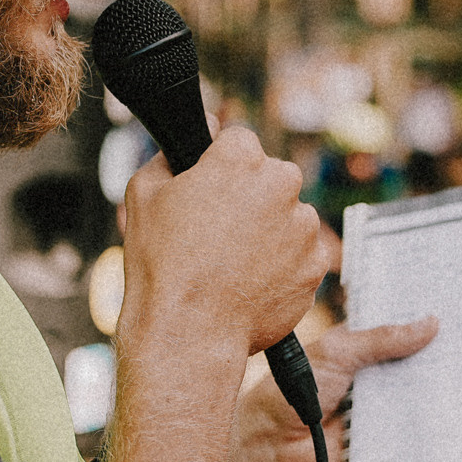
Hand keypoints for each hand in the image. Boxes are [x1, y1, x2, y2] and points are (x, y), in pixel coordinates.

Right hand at [116, 127, 334, 360]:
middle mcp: (281, 183)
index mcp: (240, 157)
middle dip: (252, 196)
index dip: (219, 168)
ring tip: (234, 263)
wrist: (188, 332)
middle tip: (219, 232)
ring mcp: (304, 225)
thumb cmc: (161, 264)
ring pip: (290, 216)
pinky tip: (252, 281)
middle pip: (271, 177)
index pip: (238, 144)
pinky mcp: (317, 263)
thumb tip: (202, 128)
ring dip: (271, 231)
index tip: (208, 193)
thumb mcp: (144, 194)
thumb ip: (172, 153)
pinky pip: (302, 254)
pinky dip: (284, 264)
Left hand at [229, 316, 437, 461]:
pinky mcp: (386, 446)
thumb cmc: (292, 392)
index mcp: (363, 351)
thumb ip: (381, 339)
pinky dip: (434, 430)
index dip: (428, 322)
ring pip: (421, 402)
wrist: (270, 448)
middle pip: (418, 367)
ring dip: (444, 394)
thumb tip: (431, 323)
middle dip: (445, 357)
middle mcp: (376, 381)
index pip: (402, 333)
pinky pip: (415, 437)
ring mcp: (383, 413)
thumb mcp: (338, 352)